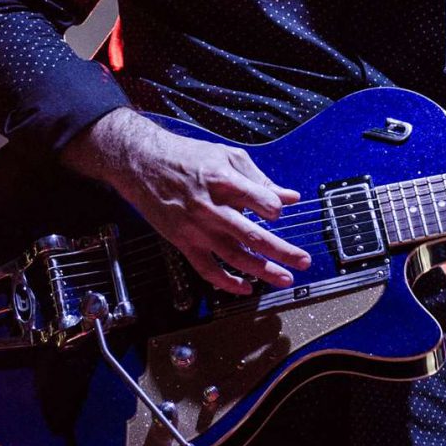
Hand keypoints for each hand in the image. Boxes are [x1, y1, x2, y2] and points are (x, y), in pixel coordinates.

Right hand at [63, 109, 310, 295]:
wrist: (142, 164)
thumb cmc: (187, 157)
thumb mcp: (227, 157)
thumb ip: (260, 179)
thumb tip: (289, 196)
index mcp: (224, 181)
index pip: (261, 201)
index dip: (274, 208)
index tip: (280, 211)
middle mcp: (211, 208)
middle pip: (252, 235)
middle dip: (282, 250)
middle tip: (303, 261)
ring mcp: (196, 228)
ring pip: (234, 256)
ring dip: (262, 271)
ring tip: (284, 278)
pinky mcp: (183, 242)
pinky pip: (207, 269)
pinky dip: (226, 282)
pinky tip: (245, 288)